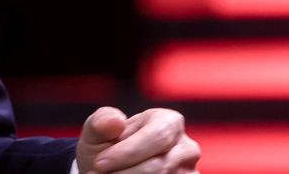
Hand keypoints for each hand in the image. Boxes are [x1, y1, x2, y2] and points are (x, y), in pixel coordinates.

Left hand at [75, 107, 199, 173]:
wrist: (112, 170)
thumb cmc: (107, 147)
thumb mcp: (98, 132)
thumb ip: (102, 123)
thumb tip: (115, 121)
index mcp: (169, 121)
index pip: (156, 136)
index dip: (127, 152)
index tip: (100, 163)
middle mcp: (186, 147)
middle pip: (159, 166)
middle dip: (124, 173)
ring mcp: (189, 172)